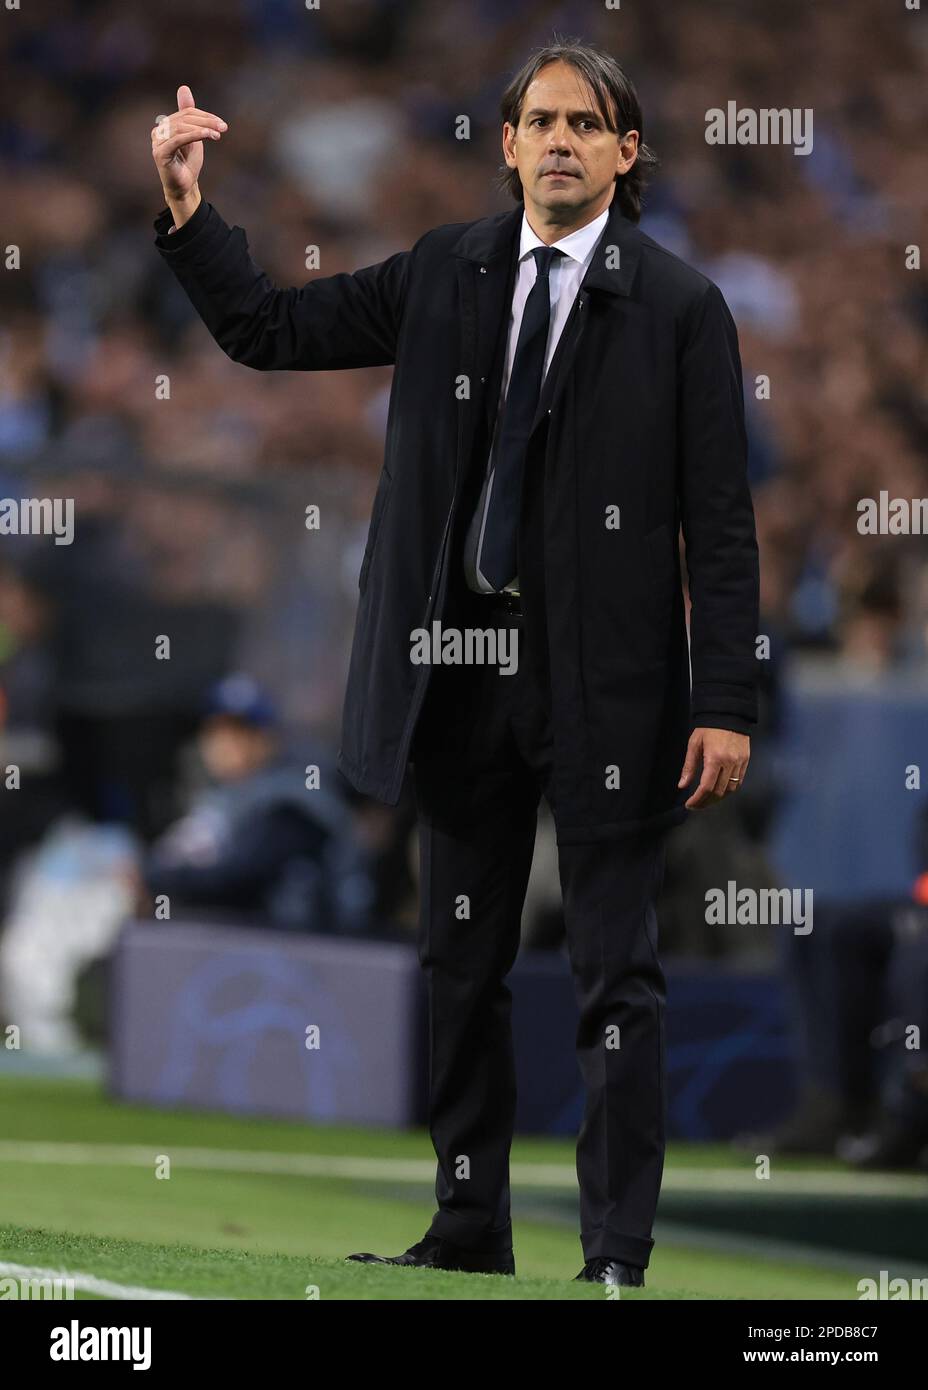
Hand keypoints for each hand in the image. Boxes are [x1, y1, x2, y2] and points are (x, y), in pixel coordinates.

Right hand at [151, 84, 226, 203]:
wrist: (185, 186)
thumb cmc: (188, 162)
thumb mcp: (194, 135)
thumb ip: (189, 114)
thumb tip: (183, 87)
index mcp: (166, 125)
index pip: (187, 113)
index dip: (205, 116)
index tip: (222, 124)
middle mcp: (158, 131)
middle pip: (185, 118)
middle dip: (206, 121)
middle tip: (223, 128)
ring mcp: (157, 141)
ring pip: (182, 127)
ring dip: (203, 128)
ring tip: (218, 134)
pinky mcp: (160, 152)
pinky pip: (178, 138)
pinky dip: (194, 135)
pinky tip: (208, 135)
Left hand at [678, 728, 749, 808]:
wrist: (729, 713)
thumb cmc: (708, 728)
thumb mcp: (694, 744)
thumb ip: (689, 766)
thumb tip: (682, 785)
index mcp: (715, 758)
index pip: (707, 787)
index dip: (698, 799)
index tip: (690, 804)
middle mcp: (729, 763)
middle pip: (719, 792)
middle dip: (706, 802)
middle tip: (696, 805)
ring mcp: (740, 763)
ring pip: (730, 790)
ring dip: (717, 799)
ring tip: (706, 800)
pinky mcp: (746, 761)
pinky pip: (738, 782)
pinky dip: (728, 790)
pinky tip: (719, 791)